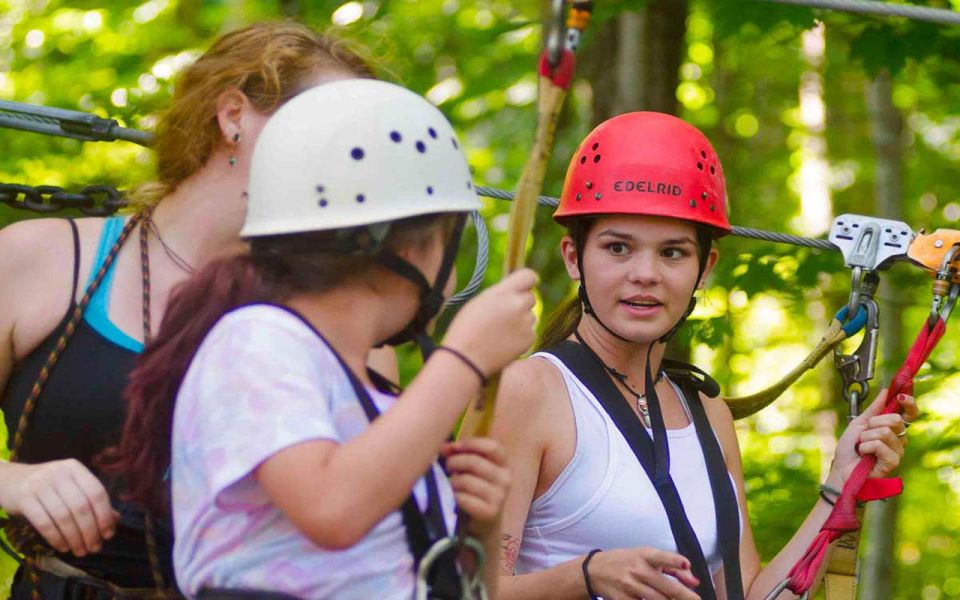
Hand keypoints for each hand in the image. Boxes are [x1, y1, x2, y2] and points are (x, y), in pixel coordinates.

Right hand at [0, 459, 118, 555]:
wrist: (10, 480)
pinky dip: (56, 538)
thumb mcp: (71, 488)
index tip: (108, 535)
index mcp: (75, 468)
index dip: (104, 515)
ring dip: (74, 538)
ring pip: (63, 516)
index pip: (97, 492)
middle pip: (81, 507)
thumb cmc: (48, 486)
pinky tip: (62, 547)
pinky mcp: (24, 498)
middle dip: (90, 531)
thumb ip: (92, 501)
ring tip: (80, 551)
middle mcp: (59, 473)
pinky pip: (44, 522)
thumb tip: (115, 520)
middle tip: (94, 548)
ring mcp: (40, 484)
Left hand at [440, 437, 509, 538]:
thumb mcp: (472, 470)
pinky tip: (457, 498)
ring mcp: (499, 497)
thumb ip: (459, 454)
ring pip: (465, 480)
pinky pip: (463, 497)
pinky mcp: (490, 512)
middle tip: (449, 467)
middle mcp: (505, 479)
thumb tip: (443, 447)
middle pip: (474, 462)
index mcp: (504, 465)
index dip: (472, 443)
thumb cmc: (477, 491)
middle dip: (455, 462)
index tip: (456, 446)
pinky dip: (455, 496)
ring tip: (454, 485)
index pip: (492, 446)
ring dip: (454, 482)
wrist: (486, 525)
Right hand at [442, 269, 537, 374]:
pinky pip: (530, 332)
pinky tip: (504, 342)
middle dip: (521, 304)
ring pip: (530, 316)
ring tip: (499, 332)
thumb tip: (515, 291)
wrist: (467, 359)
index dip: (526, 282)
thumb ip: (501, 294)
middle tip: (504, 316)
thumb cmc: (467, 329)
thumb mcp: (480, 302)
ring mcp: (526, 322)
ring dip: (521, 321)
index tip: (522, 288)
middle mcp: (518, 305)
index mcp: (503, 292)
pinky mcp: (530, 338)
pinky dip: (521, 336)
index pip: (528, 276)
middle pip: (530, 297)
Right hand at [587, 547, 700, 599]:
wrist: (594, 570)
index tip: (685, 564)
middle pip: (665, 586)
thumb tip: (695, 581)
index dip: (674, 560)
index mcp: (644, 556)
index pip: (661, 557)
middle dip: (684, 596)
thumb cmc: (625, 562)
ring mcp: (629, 587)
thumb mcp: (645, 558)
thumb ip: (672, 567)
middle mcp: (637, 570)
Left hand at [829, 389, 918, 484]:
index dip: (908, 403)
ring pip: (884, 432)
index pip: (909, 414)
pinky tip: (863, 454)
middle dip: (874, 422)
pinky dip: (865, 447)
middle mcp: (899, 439)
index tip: (900, 396)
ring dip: (866, 437)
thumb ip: (874, 409)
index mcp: (892, 429)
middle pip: (896, 419)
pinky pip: (879, 444)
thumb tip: (885, 392)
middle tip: (864, 433)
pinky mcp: (893, 462)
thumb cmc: (850, 449)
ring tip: (861, 446)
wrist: (841, 469)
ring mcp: (897, 451)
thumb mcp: (859, 424)